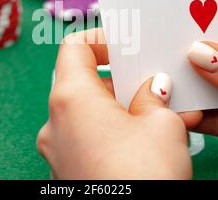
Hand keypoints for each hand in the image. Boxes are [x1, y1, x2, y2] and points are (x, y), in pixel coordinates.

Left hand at [37, 28, 201, 179]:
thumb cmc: (141, 177)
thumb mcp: (162, 125)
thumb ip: (155, 97)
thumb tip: (154, 89)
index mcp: (70, 98)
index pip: (74, 47)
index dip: (101, 39)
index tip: (126, 45)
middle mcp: (55, 122)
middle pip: (84, 82)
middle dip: (122, 80)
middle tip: (154, 81)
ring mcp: (59, 150)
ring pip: (89, 112)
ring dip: (122, 108)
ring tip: (160, 111)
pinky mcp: (69, 171)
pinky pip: (89, 138)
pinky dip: (113, 132)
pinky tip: (145, 140)